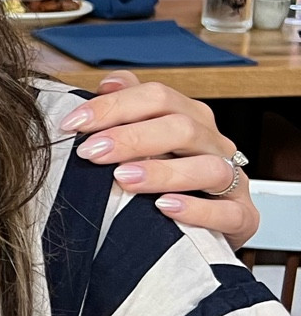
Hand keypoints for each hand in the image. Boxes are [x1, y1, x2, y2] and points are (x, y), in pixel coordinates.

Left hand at [61, 74, 256, 243]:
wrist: (193, 231)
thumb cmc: (161, 179)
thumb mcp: (141, 141)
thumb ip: (125, 108)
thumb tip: (108, 83)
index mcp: (190, 117)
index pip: (156, 97)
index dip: (113, 106)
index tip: (72, 123)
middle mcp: (213, 143)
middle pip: (181, 126)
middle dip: (131, 137)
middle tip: (91, 151)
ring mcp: (232, 180)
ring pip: (208, 167)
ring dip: (162, 171)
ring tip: (123, 179)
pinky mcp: (242, 216)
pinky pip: (228, 212)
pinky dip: (197, 210)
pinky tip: (165, 208)